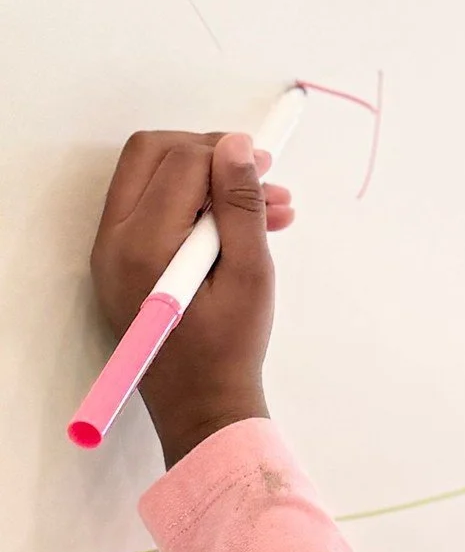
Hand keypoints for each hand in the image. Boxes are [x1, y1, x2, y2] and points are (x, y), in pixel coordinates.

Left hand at [88, 130, 295, 467]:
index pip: (182, 161)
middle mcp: (113, 241)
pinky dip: (193, 204)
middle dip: (210, 153)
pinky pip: (151, 208)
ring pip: (151, 178)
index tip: (268, 164)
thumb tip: (235, 146)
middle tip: (259, 174)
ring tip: (269, 206)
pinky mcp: (119, 261)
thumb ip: (241, 205)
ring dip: (207, 179)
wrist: (202, 405)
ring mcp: (110, 251)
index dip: (228, 152)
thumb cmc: (230, 349)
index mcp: (144, 244)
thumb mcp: (250, 272)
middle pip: (152, 155)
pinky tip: (242, 226)